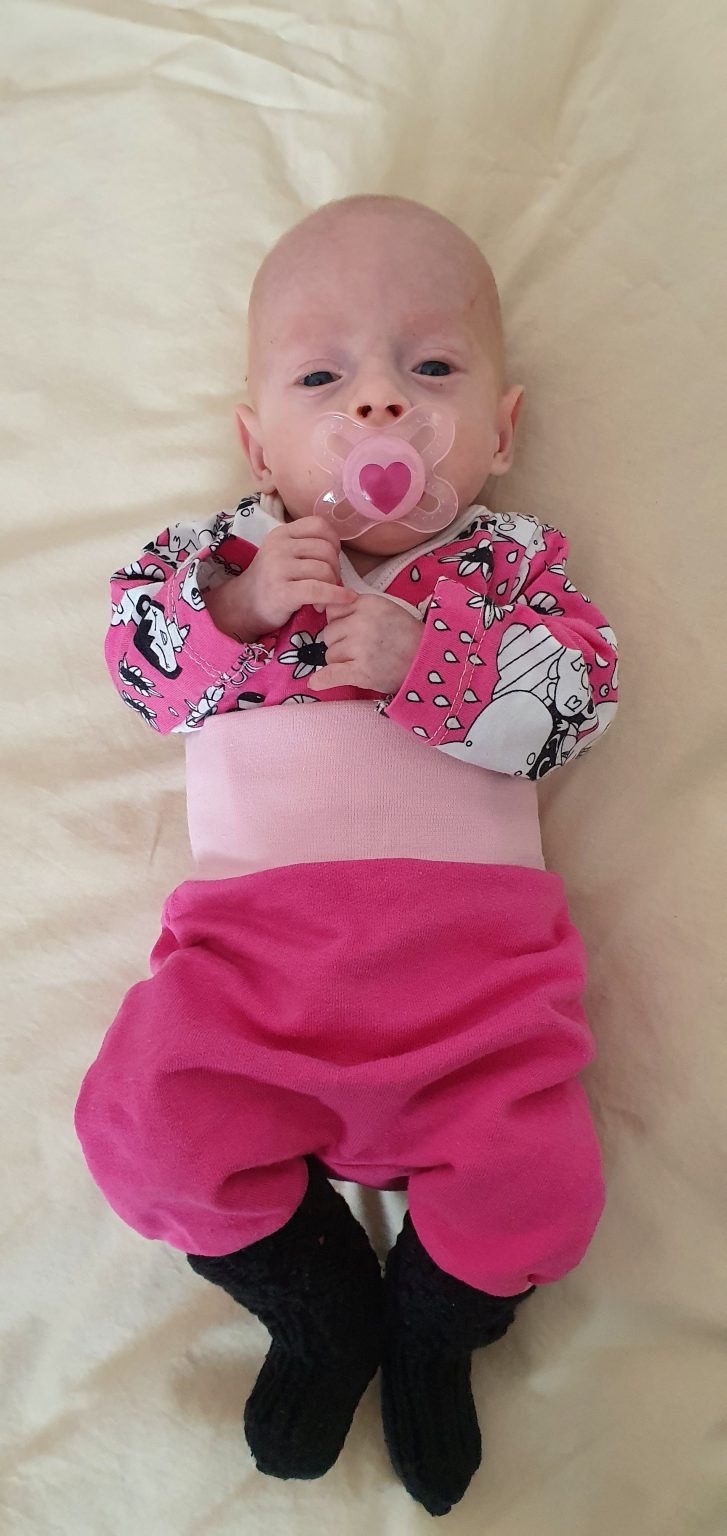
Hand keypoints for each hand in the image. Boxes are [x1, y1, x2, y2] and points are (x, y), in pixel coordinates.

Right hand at [204, 515, 354, 639]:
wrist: (243, 606)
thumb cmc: (271, 581)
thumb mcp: (283, 553)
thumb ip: (305, 545)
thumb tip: (338, 549)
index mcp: (281, 533)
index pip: (319, 525)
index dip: (333, 541)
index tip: (332, 558)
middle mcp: (279, 547)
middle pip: (326, 549)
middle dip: (336, 568)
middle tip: (330, 582)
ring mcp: (278, 568)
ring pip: (324, 570)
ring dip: (333, 586)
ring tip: (323, 597)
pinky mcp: (282, 591)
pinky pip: (319, 590)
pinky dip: (336, 595)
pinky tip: (344, 599)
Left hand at [309, 593, 422, 694]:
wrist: (429, 660)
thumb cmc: (405, 636)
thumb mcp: (384, 609)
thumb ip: (357, 607)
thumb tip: (324, 607)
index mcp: (368, 603)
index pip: (333, 611)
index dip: (340, 623)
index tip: (353, 631)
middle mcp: (362, 622)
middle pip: (328, 633)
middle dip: (339, 643)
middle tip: (363, 649)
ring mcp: (361, 647)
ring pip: (330, 654)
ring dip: (341, 661)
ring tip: (366, 661)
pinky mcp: (362, 671)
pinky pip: (332, 674)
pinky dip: (323, 680)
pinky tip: (316, 683)